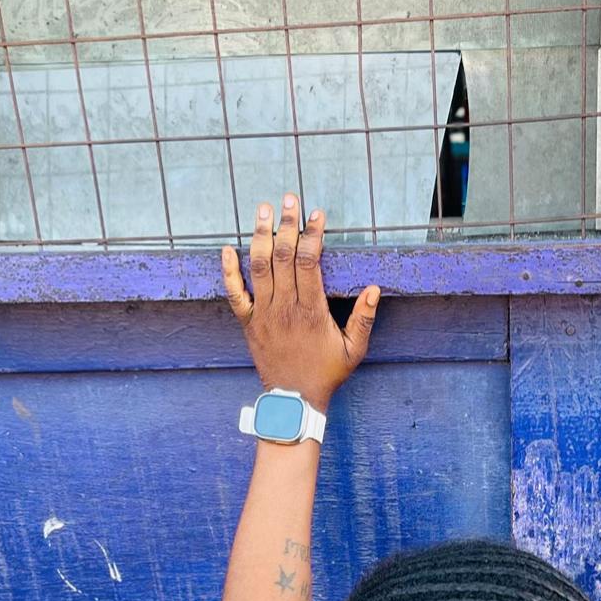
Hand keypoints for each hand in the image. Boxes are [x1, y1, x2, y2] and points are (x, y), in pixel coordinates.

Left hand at [221, 194, 379, 410]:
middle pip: (283, 257)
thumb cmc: (326, 374)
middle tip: (289, 199)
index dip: (312, 235)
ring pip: (259, 267)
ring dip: (259, 236)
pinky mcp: (249, 323)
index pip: (310, 263)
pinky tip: (227, 248)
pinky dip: (229, 270)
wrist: (294, 401)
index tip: (317, 214)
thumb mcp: (354, 350)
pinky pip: (235, 293)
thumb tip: (373, 288)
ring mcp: (264, 314)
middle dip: (286, 224)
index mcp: (311, 311)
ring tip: (262, 210)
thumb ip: (364, 319)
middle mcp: (285, 308)